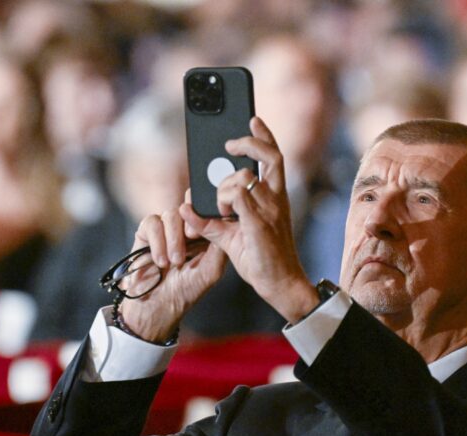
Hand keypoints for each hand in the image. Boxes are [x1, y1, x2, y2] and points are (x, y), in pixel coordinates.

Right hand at [120, 208, 227, 342]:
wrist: (157, 306)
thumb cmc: (186, 291)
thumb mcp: (211, 270)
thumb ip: (219, 245)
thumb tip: (224, 221)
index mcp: (206, 236)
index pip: (209, 212)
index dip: (208, 211)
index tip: (207, 221)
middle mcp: (186, 229)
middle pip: (190, 208)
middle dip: (191, 222)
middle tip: (191, 237)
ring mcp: (167, 230)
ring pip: (172, 214)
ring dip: (174, 238)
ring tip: (175, 261)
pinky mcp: (147, 233)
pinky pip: (152, 223)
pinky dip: (157, 241)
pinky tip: (160, 261)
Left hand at [180, 117, 317, 322]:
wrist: (280, 284)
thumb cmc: (261, 260)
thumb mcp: (231, 238)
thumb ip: (210, 222)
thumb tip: (186, 208)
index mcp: (274, 198)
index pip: (273, 158)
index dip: (264, 136)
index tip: (253, 119)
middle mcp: (276, 200)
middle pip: (271, 156)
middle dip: (249, 142)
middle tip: (229, 144)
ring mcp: (270, 211)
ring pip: (245, 177)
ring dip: (226, 186)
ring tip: (224, 208)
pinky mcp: (260, 224)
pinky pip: (239, 198)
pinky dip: (226, 200)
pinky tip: (224, 214)